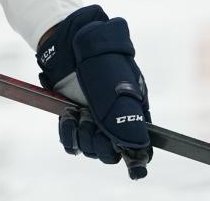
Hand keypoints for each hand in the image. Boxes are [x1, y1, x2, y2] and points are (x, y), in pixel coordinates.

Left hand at [36, 5, 151, 178]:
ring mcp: (93, 121)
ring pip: (91, 149)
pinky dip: (68, 135)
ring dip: (83, 136)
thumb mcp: (116, 84)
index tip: (131, 165)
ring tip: (78, 114)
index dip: (136, 159)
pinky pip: (72, 143)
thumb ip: (125, 114)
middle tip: (90, 120)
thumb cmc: (99, 59)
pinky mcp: (74, 119)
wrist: (71, 43)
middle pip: (112, 153)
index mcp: (134, 114)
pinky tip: (68, 118)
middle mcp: (115, 121)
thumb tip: (134, 146)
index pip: (141, 148)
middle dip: (101, 143)